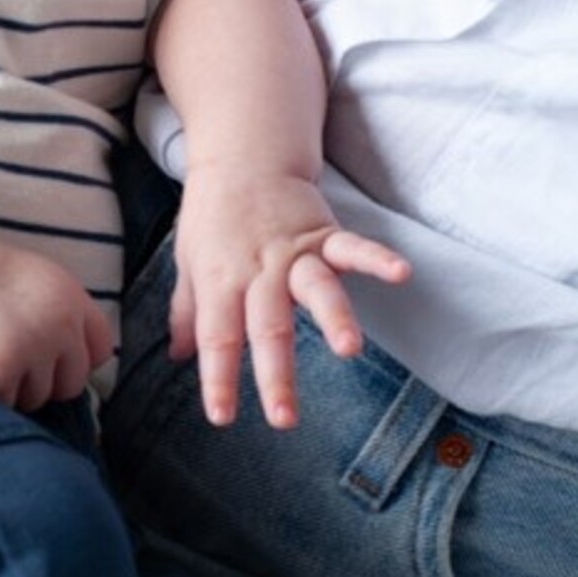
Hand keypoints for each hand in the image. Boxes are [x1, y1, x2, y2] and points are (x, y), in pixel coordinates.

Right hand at [0, 239, 112, 409]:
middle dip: (43, 382)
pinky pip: (3, 404)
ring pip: (35, 399)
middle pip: (71, 384)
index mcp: (74, 301)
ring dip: (12, 389)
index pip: (101, 350)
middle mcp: (62, 326)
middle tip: (8, 361)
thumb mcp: (38, 282)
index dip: (74, 360)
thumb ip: (60, 315)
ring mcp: (33, 349)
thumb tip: (67, 359)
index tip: (49, 358)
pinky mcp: (1, 369)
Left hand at [168, 165, 409, 428]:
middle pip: (267, 326)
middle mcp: (258, 271)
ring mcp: (294, 252)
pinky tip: (401, 273)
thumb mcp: (188, 263)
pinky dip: (377, 259)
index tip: (223, 417)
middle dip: (276, 373)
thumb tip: (175, 357)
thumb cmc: (212, 219)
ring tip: (349, 349)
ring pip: (315, 288)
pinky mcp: (324, 234)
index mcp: (220, 282)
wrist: (240, 158)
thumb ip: (186, 312)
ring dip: (333, 317)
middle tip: (284, 417)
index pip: (217, 337)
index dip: (219, 378)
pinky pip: (353, 247)